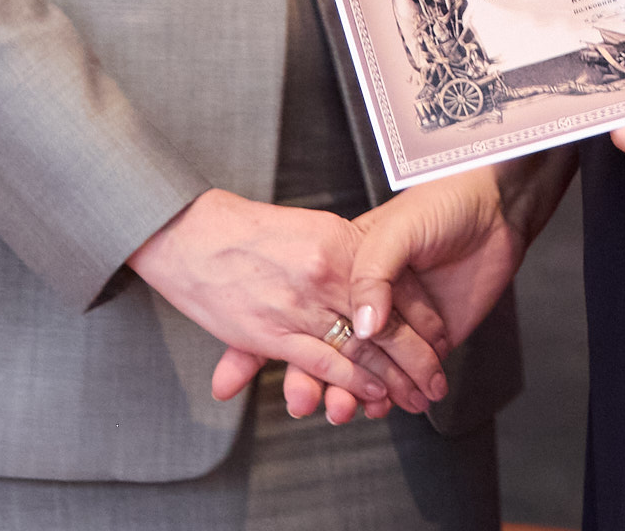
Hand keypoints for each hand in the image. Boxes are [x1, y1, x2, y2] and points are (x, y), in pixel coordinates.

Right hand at [127, 190, 447, 419]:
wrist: (183, 226)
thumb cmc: (251, 225)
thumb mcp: (308, 226)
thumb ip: (344, 250)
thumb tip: (374, 280)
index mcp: (339, 242)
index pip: (392, 285)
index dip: (419, 315)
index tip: (441, 337)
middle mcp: (329, 272)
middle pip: (385, 322)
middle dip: (413, 357)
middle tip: (433, 382)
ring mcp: (305, 302)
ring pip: (362, 348)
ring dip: (391, 379)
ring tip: (410, 398)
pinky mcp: (278, 332)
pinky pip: (328, 363)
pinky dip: (355, 383)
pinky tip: (375, 397)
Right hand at [284, 154, 576, 424]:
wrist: (496, 207)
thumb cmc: (441, 204)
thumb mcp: (397, 230)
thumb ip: (374, 274)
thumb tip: (364, 326)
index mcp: (349, 269)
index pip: (318, 319)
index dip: (304, 353)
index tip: (300, 383)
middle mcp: (371, 300)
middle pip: (340, 351)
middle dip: (329, 384)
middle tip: (325, 406)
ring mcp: (401, 322)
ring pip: (371, 370)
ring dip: (360, 396)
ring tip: (353, 412)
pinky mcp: (432, 340)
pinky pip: (408, 375)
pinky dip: (395, 395)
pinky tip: (386, 407)